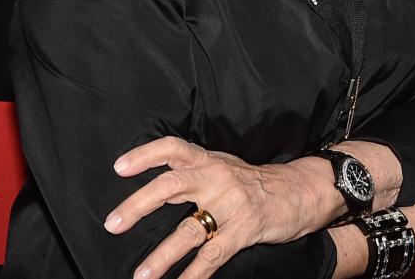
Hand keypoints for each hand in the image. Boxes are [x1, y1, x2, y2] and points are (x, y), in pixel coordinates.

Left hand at [105, 136, 328, 278]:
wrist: (301, 190)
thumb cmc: (255, 181)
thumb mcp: (224, 166)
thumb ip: (194, 169)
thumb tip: (155, 179)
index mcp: (208, 160)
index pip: (172, 148)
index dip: (144, 156)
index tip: (119, 168)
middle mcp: (216, 178)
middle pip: (170, 185)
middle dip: (138, 205)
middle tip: (113, 223)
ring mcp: (231, 204)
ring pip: (188, 230)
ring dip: (162, 256)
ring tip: (141, 274)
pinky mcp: (244, 229)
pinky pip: (213, 255)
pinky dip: (194, 274)